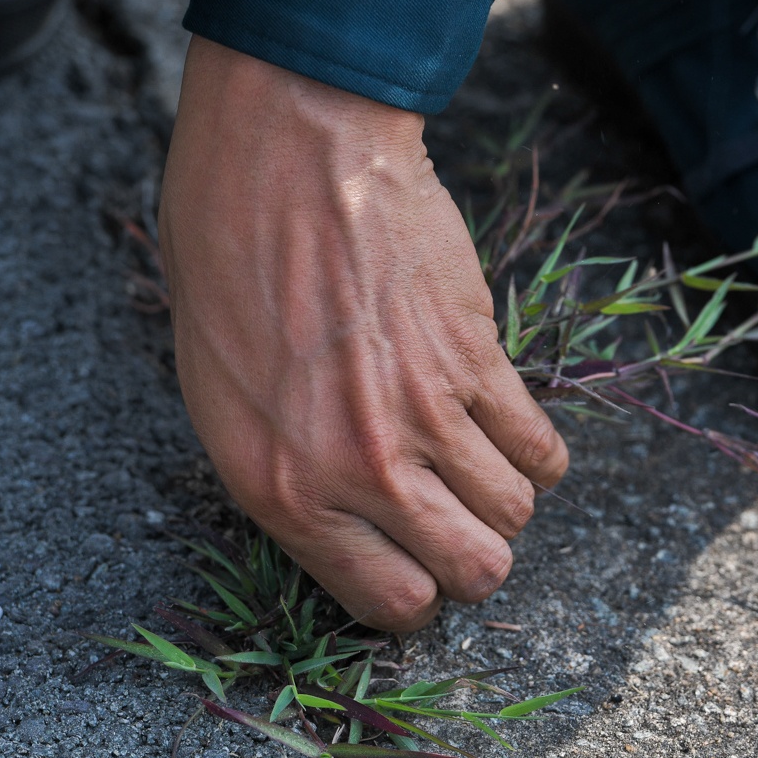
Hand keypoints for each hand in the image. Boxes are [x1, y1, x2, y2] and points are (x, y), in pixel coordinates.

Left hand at [160, 38, 569, 631]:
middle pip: (473, 572)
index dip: (410, 592)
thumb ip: (286, 479)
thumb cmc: (225, 263)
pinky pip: (540, 447)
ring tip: (474, 466)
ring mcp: (426, 415)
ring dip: (502, 500)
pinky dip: (535, 451)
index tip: (410, 563)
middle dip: (471, 560)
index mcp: (282, 491)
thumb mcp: (218, 398)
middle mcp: (360, 469)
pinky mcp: (478, 358)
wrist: (284, 153)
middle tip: (453, 522)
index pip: (389, 603)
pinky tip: (507, 428)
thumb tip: (350, 529)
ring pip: (515, 515)